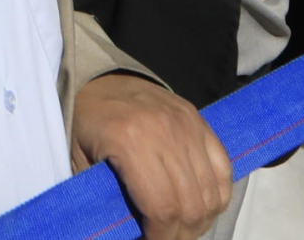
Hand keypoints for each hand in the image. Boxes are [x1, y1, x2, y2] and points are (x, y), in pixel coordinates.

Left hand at [71, 73, 232, 239]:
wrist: (99, 80)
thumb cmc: (85, 124)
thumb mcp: (80, 162)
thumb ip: (101, 199)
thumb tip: (123, 232)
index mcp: (129, 141)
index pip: (162, 207)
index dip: (161, 237)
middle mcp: (164, 131)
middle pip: (191, 205)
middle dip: (181, 234)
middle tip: (165, 238)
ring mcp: (187, 124)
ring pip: (212, 192)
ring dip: (200, 220)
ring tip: (181, 228)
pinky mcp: (199, 121)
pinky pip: (223, 170)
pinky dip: (216, 196)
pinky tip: (199, 208)